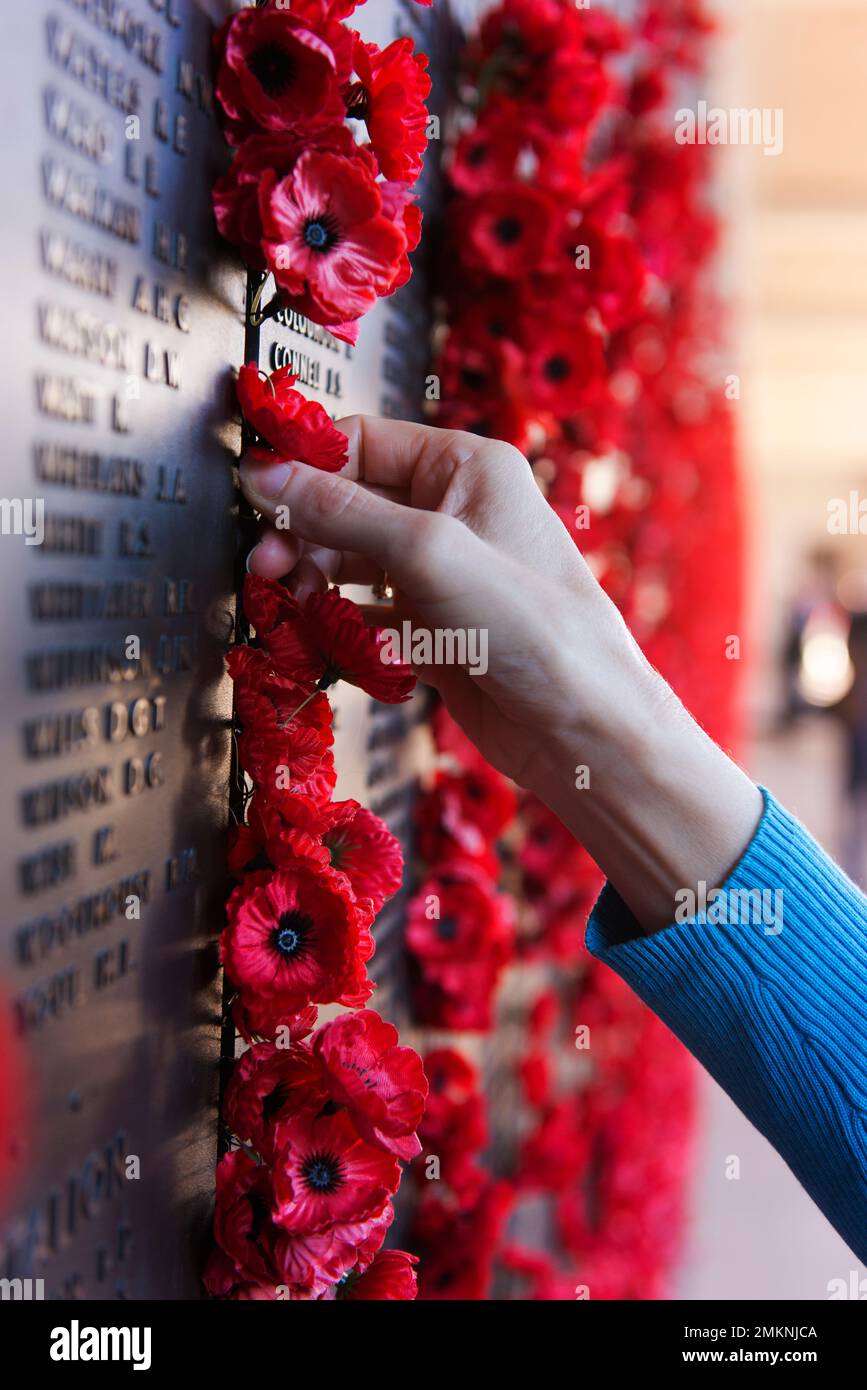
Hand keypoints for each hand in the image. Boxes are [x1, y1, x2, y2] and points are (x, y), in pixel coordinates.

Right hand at [241, 415, 640, 792]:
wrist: (580, 726)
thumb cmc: (531, 626)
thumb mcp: (426, 553)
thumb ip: (341, 512)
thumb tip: (266, 476)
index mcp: (467, 468)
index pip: (364, 442)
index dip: (305, 463)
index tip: (253, 488)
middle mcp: (455, 514)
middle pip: (349, 504)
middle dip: (302, 533)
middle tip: (266, 566)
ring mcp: (443, 575)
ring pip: (352, 563)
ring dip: (313, 582)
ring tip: (287, 605)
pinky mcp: (435, 630)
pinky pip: (366, 616)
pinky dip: (338, 626)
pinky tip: (321, 640)